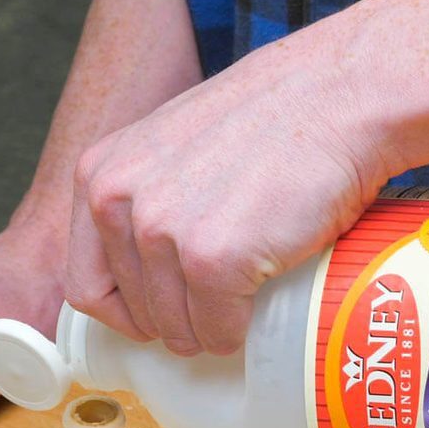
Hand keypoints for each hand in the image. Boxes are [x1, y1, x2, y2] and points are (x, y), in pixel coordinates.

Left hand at [66, 9, 394, 355]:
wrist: (343, 94)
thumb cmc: (273, 119)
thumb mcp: (174, 145)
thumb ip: (143, 195)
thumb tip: (140, 269)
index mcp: (100, 174)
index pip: (85, 283)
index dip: (124, 311)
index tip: (159, 311)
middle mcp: (118, 200)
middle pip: (130, 312)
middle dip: (172, 322)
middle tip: (213, 308)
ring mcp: (163, 230)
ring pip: (172, 328)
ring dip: (207, 331)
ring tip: (240, 304)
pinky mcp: (212, 260)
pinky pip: (216, 331)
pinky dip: (238, 333)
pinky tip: (258, 308)